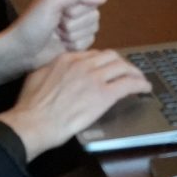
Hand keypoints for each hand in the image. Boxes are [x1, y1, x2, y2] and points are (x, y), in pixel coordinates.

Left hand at [0, 0, 107, 91]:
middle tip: (56, 27)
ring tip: (57, 36)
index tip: (61, 14)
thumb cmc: (32, 25)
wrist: (21, 52)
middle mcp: (73, 9)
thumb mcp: (52, 1)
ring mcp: (75, 27)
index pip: (91, 1)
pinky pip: (88, 44)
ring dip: (73, 36)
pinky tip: (61, 46)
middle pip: (94, 17)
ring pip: (93, 31)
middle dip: (74, 25)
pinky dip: (74, 46)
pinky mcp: (76, 43)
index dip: (78, 11)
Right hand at [0, 49, 150, 158]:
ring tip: (138, 79)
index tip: (107, 69)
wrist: (34, 122)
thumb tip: (59, 69)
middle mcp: (83, 64)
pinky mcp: (104, 95)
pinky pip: (129, 84)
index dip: (103, 61)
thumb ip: (52, 69)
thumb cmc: (31, 106)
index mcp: (66, 59)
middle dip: (121, 64)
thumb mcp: (37, 76)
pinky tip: (145, 88)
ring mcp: (95, 78)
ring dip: (134, 72)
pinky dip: (140, 84)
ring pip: (122, 67)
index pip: (93, 54)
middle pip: (111, 57)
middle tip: (126, 72)